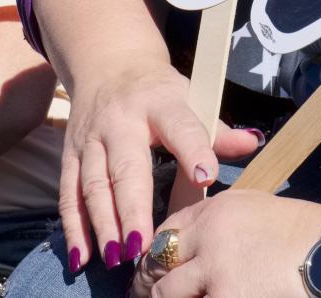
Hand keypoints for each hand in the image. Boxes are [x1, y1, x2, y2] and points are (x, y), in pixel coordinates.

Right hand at [58, 61, 261, 272]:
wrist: (107, 64)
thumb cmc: (158, 92)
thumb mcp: (189, 97)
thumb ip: (216, 128)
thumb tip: (252, 142)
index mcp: (160, 103)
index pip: (180, 126)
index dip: (194, 150)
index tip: (208, 177)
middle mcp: (120, 120)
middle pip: (125, 166)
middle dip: (132, 208)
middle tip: (142, 246)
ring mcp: (90, 138)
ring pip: (92, 184)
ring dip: (102, 224)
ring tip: (116, 257)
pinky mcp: (69, 154)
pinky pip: (68, 194)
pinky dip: (73, 227)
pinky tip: (81, 256)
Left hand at [132, 190, 320, 297]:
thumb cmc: (313, 237)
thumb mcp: (262, 211)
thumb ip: (224, 224)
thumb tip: (198, 247)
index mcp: (218, 209)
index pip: (166, 231)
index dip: (155, 255)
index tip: (152, 270)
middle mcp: (209, 236)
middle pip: (157, 264)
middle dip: (149, 285)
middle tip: (146, 295)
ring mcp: (215, 272)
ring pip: (167, 294)